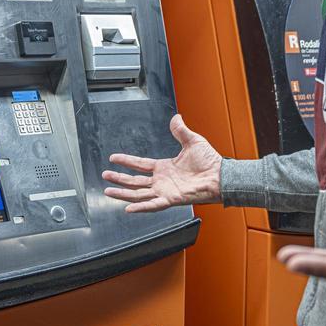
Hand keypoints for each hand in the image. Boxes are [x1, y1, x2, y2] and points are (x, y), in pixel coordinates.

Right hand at [102, 114, 222, 212]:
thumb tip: (176, 118)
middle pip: (134, 181)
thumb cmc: (210, 161)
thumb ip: (181, 130)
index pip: (140, 165)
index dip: (126, 161)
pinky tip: (128, 208)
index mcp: (164, 167)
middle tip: (105, 176)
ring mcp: (165, 191)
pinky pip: (152, 205)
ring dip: (123, 193)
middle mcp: (162, 181)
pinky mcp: (171, 199)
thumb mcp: (192, 141)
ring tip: (108, 191)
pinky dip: (141, 207)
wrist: (221, 175)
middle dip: (118, 179)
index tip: (113, 158)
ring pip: (138, 194)